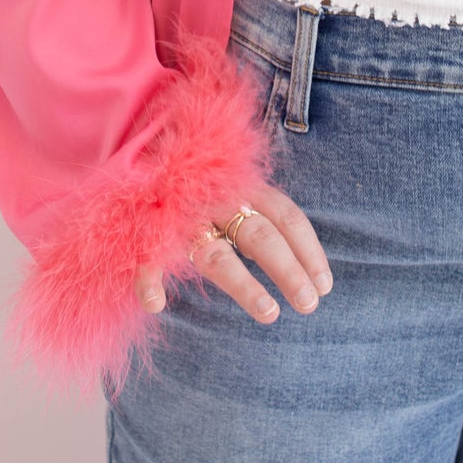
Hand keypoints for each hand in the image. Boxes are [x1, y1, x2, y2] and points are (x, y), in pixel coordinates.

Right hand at [134, 189, 332, 321]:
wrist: (136, 149)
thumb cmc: (190, 179)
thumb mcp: (230, 183)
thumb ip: (256, 210)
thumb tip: (296, 258)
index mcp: (241, 183)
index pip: (286, 216)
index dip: (309, 250)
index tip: (326, 286)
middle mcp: (215, 197)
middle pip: (260, 235)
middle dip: (289, 270)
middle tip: (310, 305)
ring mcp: (181, 215)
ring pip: (216, 254)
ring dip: (244, 284)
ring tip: (270, 313)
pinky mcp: (145, 228)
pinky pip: (146, 258)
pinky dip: (148, 279)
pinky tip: (155, 303)